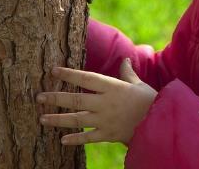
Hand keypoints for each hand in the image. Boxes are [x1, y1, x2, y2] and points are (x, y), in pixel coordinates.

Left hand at [36, 58, 156, 145]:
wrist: (159, 121)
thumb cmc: (149, 100)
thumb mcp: (138, 84)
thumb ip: (127, 73)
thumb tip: (125, 59)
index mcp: (112, 87)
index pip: (86, 78)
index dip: (69, 74)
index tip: (53, 70)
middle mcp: (106, 102)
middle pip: (76, 99)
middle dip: (56, 97)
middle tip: (39, 96)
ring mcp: (105, 119)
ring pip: (77, 119)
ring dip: (58, 118)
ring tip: (42, 118)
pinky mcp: (108, 134)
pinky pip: (88, 137)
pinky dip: (75, 138)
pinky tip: (62, 139)